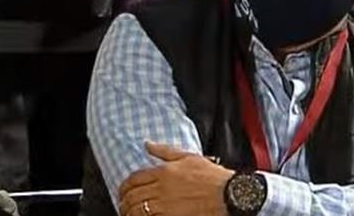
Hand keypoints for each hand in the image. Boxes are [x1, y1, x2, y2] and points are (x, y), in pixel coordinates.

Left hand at [118, 142, 232, 215]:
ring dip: (130, 212)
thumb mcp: (188, 157)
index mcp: (164, 171)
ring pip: (139, 209)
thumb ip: (164, 151)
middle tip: (123, 205)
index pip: (134, 179)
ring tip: (129, 214)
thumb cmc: (213, 176)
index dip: (125, 187)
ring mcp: (167, 204)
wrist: (231, 194)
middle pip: (133, 195)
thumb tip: (147, 144)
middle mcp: (162, 187)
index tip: (122, 192)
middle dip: (124, 201)